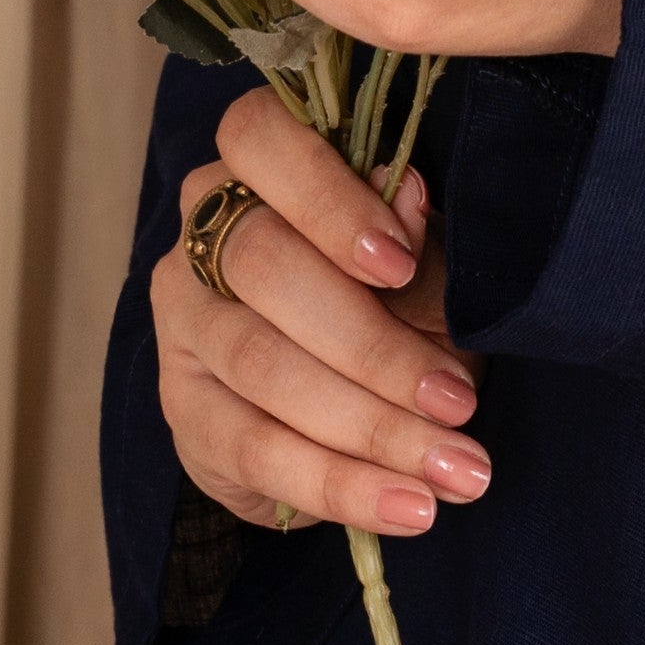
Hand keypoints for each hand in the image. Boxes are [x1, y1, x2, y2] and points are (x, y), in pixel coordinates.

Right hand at [149, 83, 492, 544]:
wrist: (341, 405)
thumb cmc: (393, 303)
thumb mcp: (420, 265)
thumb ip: (412, 236)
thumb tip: (406, 188)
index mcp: (256, 167)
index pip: (257, 138)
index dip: (325, 196)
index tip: (401, 262)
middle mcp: (202, 234)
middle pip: (263, 266)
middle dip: (372, 344)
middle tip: (459, 401)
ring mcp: (184, 324)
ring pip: (262, 365)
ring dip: (372, 427)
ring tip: (457, 470)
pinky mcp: (185, 410)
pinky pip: (254, 450)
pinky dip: (341, 485)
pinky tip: (409, 507)